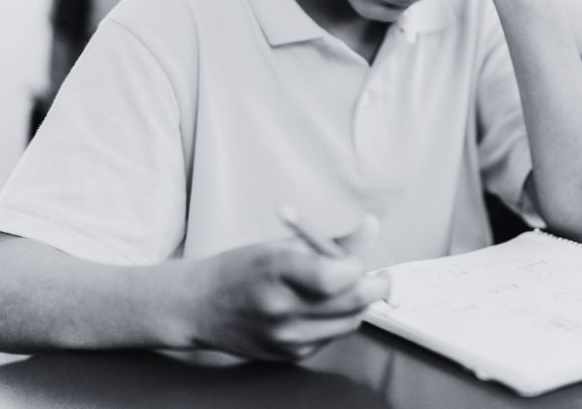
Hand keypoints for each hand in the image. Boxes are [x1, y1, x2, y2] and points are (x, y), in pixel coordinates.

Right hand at [185, 217, 388, 360]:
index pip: (335, 275)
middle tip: (380, 275)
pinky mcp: (289, 355)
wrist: (201, 306)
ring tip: (348, 288)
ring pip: (350, 322)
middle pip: (352, 301)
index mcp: (277, 269)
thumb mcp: (282, 244)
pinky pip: (332, 337)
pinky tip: (322, 307)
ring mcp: (286, 336)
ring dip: (358, 304)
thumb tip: (372, 226)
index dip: (356, 264)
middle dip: (376, 286)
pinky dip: (336, 320)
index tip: (357, 257)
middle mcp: (282, 307)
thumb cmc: (243, 267)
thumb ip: (330, 241)